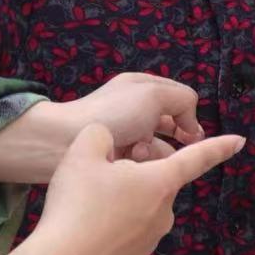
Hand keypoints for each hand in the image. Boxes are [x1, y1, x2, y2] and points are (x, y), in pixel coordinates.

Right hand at [33, 124, 244, 254]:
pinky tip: (87, 232)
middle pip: (154, 184)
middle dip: (134, 177)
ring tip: (86, 208)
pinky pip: (126, 237)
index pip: (195, 159)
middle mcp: (164, 213)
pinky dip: (111, 232)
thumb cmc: (76, 200)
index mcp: (159, 182)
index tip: (240, 141)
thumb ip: (101, 134)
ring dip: (121, 205)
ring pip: (139, 212)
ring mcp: (150, 242)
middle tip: (98, 178)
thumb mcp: (83, 150)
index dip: (218, 147)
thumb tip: (106, 142)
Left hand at [69, 71, 205, 162]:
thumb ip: (182, 100)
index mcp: (141, 86)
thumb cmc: (113, 114)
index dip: (188, 116)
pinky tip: (130, 168)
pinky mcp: (114, 157)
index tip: (191, 136)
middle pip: (169, 125)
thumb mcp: (154, 94)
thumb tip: (191, 126)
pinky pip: (140, 163)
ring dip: (155, 153)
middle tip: (174, 150)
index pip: (178, 98)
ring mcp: (124, 133)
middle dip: (173, 137)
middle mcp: (134, 108)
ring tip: (140, 156)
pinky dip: (140, 165)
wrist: (63, 140)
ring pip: (157, 147)